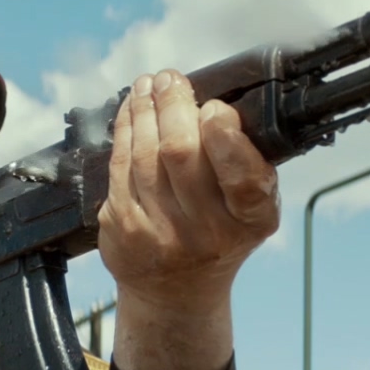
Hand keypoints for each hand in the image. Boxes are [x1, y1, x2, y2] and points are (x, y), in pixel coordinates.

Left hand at [97, 70, 280, 308]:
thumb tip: (214, 100)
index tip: (213, 107)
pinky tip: (130, 111)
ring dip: (143, 110)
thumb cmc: (220, 232)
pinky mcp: (123, 229)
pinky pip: (120, 166)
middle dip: (172, 105)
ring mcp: (160, 234)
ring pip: (144, 154)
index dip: (224, 135)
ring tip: (148, 86)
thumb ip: (245, 161)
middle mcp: (206, 233)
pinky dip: (124, 131)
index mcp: (249, 221)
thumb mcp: (250, 207)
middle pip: (181, 153)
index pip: (242, 176)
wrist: (177, 291)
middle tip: (170, 79)